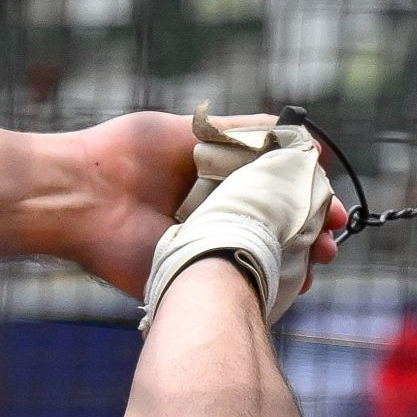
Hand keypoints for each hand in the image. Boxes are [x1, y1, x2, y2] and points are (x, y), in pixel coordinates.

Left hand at [59, 110, 344, 298]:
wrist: (83, 196)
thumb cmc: (129, 154)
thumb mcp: (194, 130)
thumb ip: (246, 133)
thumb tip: (304, 138)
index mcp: (221, 178)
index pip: (281, 191)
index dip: (311, 200)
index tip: (334, 208)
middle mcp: (219, 213)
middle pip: (280, 228)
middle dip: (312, 235)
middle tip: (332, 241)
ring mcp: (208, 246)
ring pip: (265, 258)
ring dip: (296, 263)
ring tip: (315, 262)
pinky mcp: (191, 277)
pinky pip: (236, 284)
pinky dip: (265, 286)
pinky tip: (286, 284)